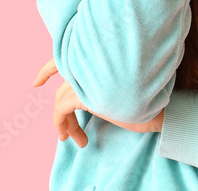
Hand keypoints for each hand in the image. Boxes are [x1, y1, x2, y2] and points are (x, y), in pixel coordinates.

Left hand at [32, 58, 164, 147]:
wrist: (160, 108)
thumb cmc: (147, 97)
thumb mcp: (120, 85)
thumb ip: (100, 79)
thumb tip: (83, 93)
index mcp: (98, 57)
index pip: (65, 57)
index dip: (47, 69)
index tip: (37, 82)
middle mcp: (89, 62)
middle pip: (63, 86)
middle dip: (63, 112)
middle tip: (65, 133)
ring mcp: (87, 77)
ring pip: (61, 99)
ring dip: (65, 122)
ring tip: (75, 139)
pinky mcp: (84, 94)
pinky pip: (61, 109)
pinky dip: (62, 123)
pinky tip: (72, 136)